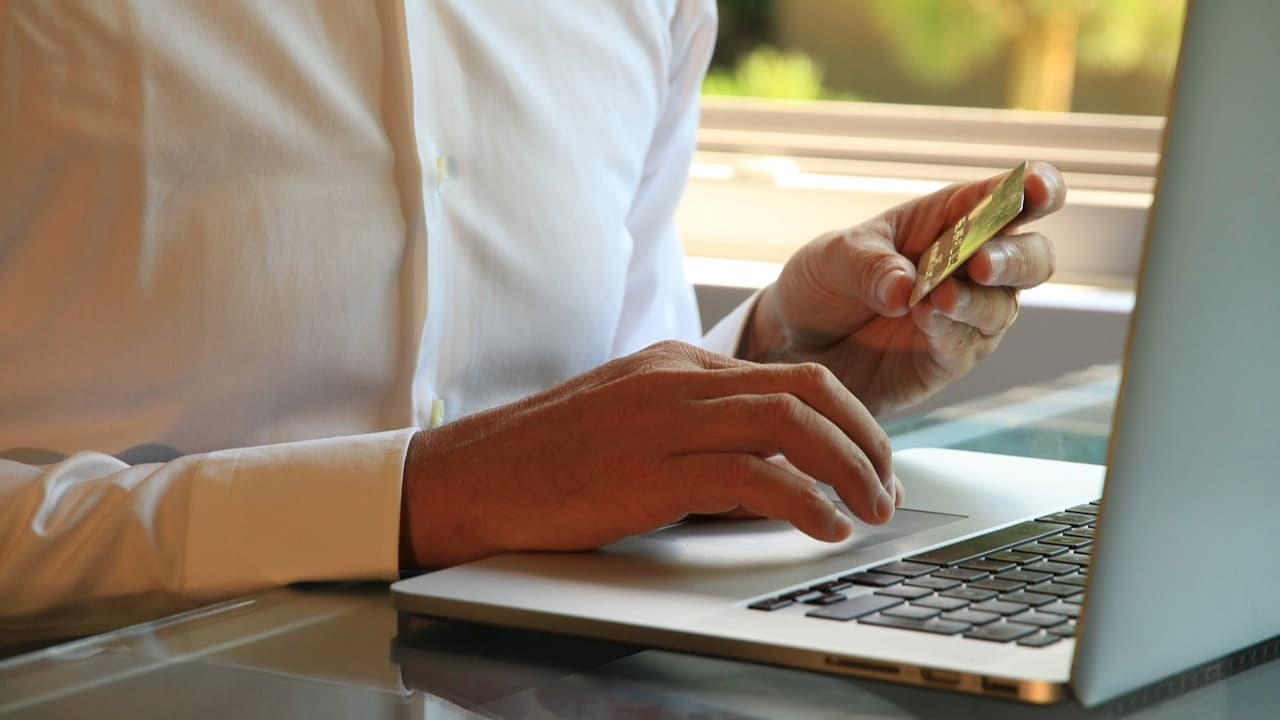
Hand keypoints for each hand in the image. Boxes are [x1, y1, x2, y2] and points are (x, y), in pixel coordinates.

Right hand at [398, 341, 902, 567]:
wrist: (468, 478)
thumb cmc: (543, 460)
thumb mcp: (628, 425)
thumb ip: (694, 433)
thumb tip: (762, 475)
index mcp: (675, 363)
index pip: (787, 376)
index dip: (846, 420)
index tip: (870, 461)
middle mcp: (677, 380)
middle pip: (806, 390)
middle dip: (865, 439)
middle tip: (887, 486)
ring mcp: (664, 420)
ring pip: (791, 423)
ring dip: (850, 469)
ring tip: (872, 510)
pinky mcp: (650, 470)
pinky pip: (752, 477)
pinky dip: (804, 502)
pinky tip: (825, 527)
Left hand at [741, 162, 1065, 415]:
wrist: (793, 342)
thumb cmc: (821, 283)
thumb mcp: (832, 258)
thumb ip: (870, 266)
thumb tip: (906, 289)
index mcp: (950, 219)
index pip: (1008, 197)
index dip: (1036, 188)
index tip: (1036, 189)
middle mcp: (970, 265)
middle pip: (1031, 256)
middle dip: (1016, 257)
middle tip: (980, 262)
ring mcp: (967, 315)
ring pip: (1004, 305)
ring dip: (977, 301)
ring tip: (940, 299)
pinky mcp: (949, 357)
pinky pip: (967, 344)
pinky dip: (952, 332)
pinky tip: (927, 320)